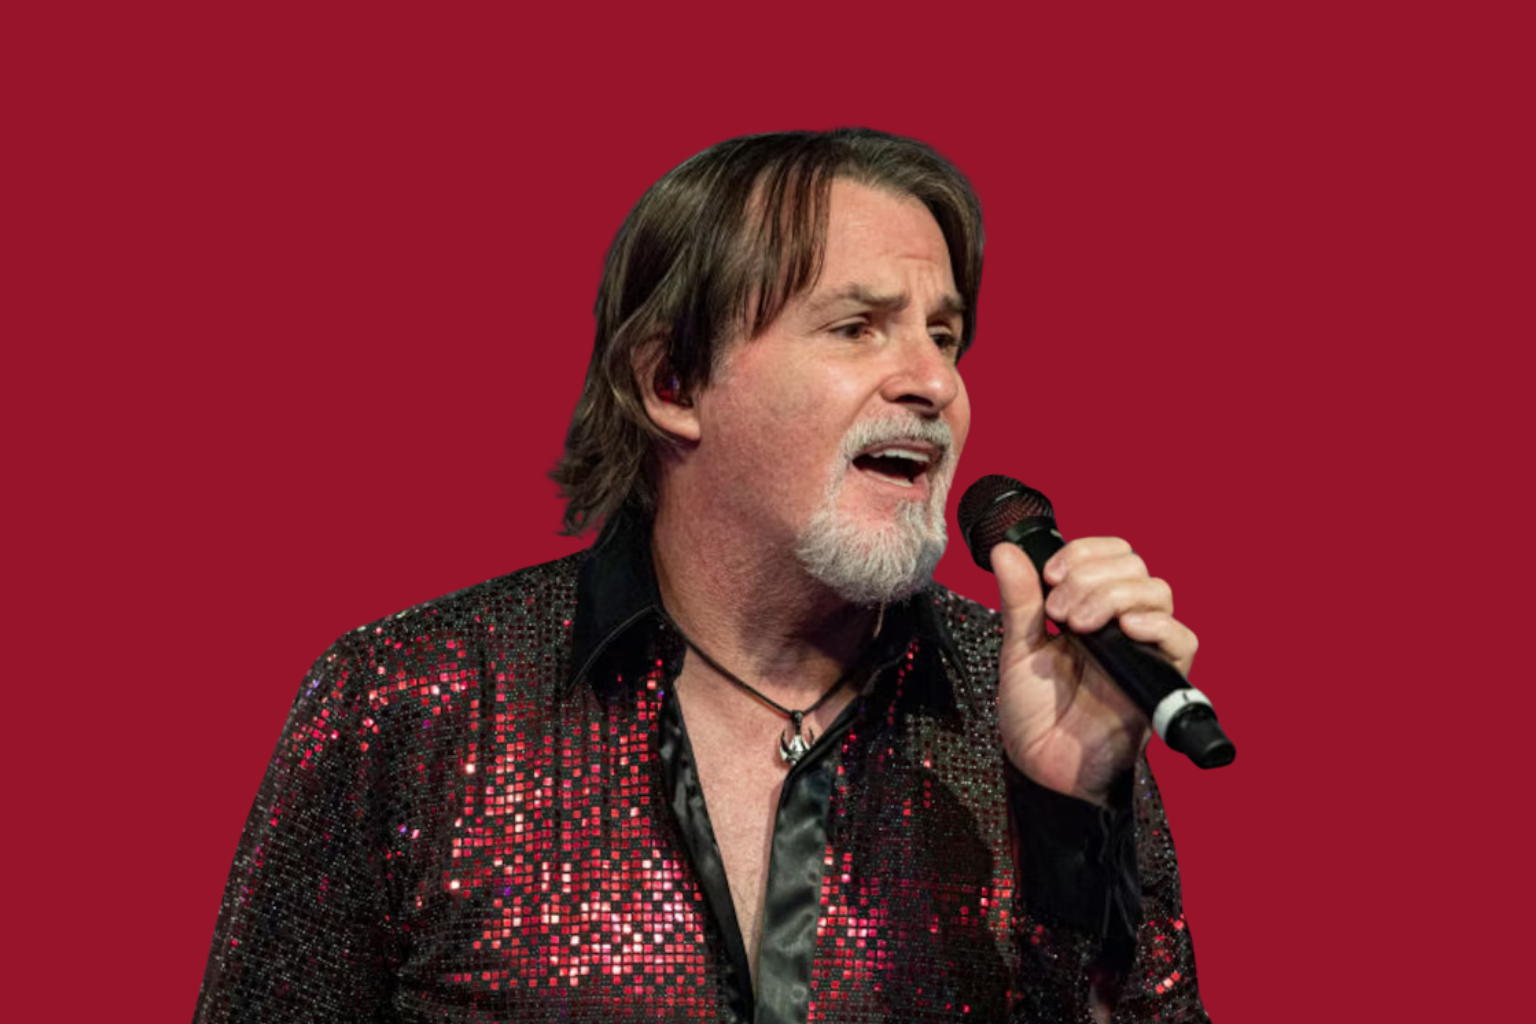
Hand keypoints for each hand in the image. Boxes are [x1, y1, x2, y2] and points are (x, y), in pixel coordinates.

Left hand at [993, 538, 1197, 805]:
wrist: (1041, 764)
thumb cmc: (1034, 712)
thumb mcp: (1019, 647)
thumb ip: (1018, 599)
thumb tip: (1005, 550)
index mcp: (1091, 608)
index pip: (1112, 554)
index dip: (1084, 552)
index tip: (1050, 574)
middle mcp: (1122, 623)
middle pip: (1134, 567)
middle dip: (1090, 577)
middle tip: (1058, 613)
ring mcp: (1142, 649)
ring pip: (1157, 593)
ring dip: (1113, 596)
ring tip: (1075, 627)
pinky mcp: (1159, 680)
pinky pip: (1183, 640)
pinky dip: (1157, 625)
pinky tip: (1124, 629)